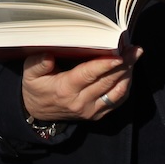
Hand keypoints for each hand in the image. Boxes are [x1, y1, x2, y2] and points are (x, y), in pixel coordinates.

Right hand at [22, 48, 141, 121]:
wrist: (38, 112)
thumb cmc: (37, 87)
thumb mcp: (30, 74)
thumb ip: (38, 63)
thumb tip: (48, 56)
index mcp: (65, 89)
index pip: (88, 75)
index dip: (105, 65)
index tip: (119, 55)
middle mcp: (81, 102)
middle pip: (107, 82)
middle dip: (124, 64)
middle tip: (134, 49)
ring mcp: (91, 110)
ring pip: (116, 92)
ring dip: (128, 74)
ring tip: (134, 56)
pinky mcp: (98, 114)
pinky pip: (117, 100)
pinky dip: (125, 85)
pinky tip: (128, 70)